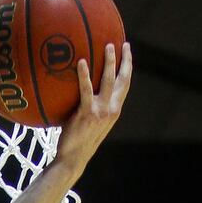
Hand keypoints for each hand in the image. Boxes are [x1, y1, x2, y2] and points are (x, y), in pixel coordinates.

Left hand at [56, 42, 132, 173]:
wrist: (73, 159)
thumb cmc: (77, 141)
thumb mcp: (90, 123)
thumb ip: (91, 107)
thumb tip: (79, 91)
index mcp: (114, 111)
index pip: (125, 85)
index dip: (128, 68)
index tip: (127, 52)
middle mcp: (111, 109)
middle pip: (122, 79)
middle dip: (124, 60)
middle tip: (121, 43)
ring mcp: (101, 111)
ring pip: (108, 80)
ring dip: (109, 62)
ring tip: (106, 45)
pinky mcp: (87, 113)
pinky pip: (86, 90)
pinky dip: (84, 75)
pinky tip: (80, 62)